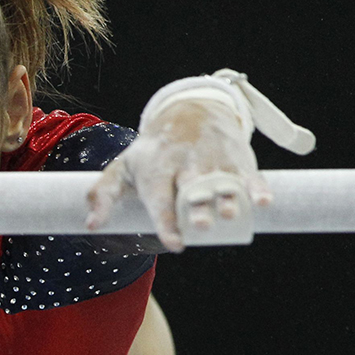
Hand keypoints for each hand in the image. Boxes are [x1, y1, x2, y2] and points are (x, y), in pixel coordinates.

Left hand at [85, 99, 272, 251]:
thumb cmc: (151, 152)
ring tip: (230, 215)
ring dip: (227, 198)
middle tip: (200, 225)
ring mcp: (212, 159)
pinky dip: (257, 187)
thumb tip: (91, 225)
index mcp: (156, 167)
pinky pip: (249, 173)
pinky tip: (263, 202)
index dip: (166, 221)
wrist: (188, 111)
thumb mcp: (122, 167)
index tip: (174, 243)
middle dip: (196, 204)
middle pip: (191, 186)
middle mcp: (184, 162)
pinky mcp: (236, 158)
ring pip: (221, 181)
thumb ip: (103, 195)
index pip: (160, 197)